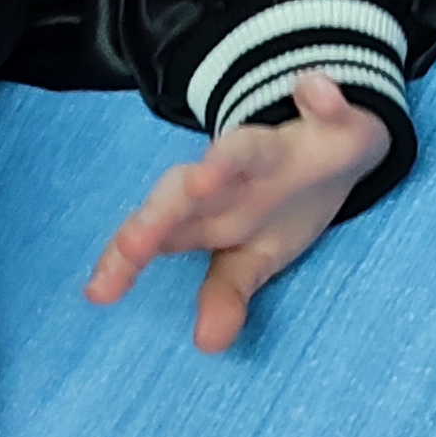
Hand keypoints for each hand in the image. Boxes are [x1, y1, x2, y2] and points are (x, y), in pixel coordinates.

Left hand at [85, 73, 389, 353]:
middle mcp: (231, 174)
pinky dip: (324, 99)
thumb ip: (226, 293)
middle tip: (134, 246)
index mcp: (210, 207)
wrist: (336, 147)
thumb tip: (207, 344)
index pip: (160, 230)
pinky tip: (317, 91)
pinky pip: (330, 107)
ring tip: (205, 177)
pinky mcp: (331, 119)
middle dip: (162, 216)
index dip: (129, 256)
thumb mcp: (255, 256)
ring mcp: (280, 144)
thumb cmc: (281, 204)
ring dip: (225, 160)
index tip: (99, 292)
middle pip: (187, 192)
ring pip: (244, 148)